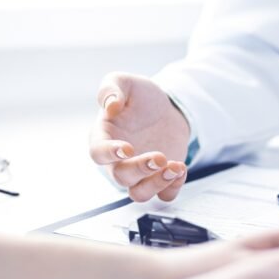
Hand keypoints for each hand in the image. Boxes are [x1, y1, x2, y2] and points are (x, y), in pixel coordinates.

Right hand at [90, 73, 191, 201]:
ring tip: (175, 167)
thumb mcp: (125, 82)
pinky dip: (173, 188)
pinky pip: (163, 195)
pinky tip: (180, 169)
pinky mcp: (159, 179)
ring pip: (139, 193)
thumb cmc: (139, 98)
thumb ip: (111, 89)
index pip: (98, 153)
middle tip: (159, 157)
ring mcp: (139, 173)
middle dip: (140, 170)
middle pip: (121, 177)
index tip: (127, 148)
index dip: (110, 154)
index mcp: (104, 137)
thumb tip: (109, 106)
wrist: (166, 109)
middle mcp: (118, 161)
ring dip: (156, 184)